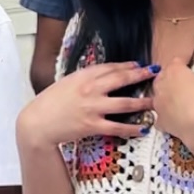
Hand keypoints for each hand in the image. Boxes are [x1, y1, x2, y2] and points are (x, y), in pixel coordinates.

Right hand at [17, 61, 154, 149]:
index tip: (139, 65)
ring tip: (155, 101)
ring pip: (125, 103)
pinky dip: (132, 128)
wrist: (38, 122)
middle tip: (155, 74)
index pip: (110, 67)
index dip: (128, 66)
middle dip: (141, 76)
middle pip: (122, 80)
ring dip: (143, 102)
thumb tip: (106, 77)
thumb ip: (86, 79)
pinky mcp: (93, 126)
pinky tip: (143, 128)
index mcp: (83, 76)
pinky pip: (118, 127)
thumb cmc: (50, 102)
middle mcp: (90, 90)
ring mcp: (93, 108)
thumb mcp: (67, 82)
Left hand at [152, 47, 193, 138]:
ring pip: (156, 95)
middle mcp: (162, 85)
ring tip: (175, 99)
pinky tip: (171, 119)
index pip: (177, 61)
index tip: (188, 64)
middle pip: (162, 77)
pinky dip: (164, 117)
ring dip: (164, 96)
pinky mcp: (160, 120)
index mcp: (174, 71)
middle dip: (170, 78)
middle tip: (181, 81)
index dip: (183, 62)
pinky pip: (159, 117)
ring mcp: (158, 103)